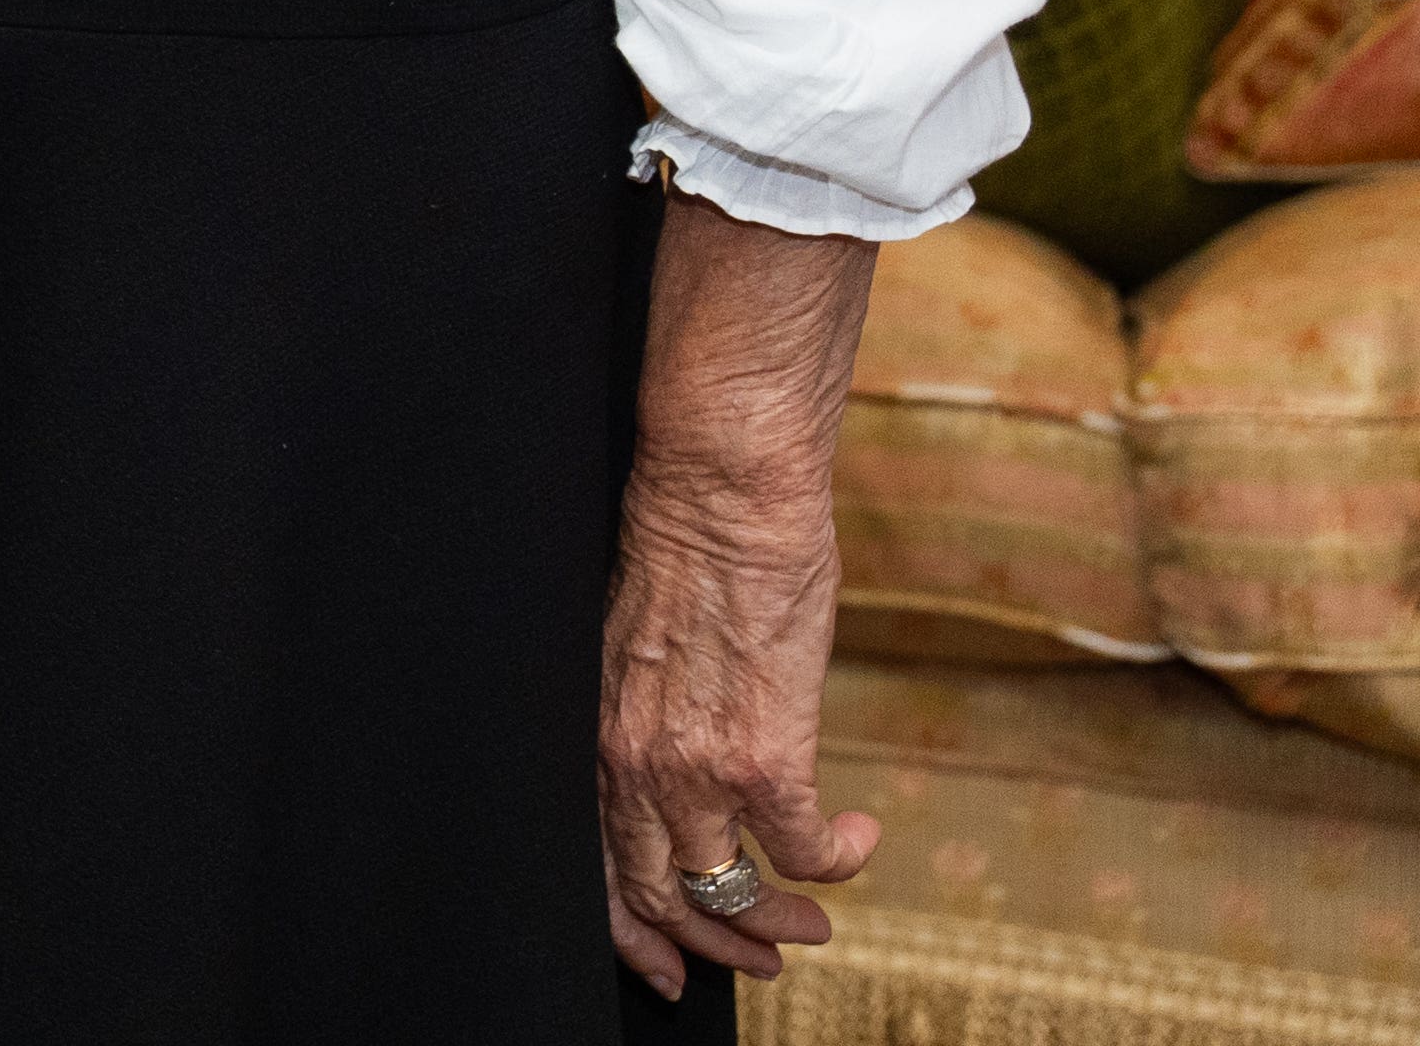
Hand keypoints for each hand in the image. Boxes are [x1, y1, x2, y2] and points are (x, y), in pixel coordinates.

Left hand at [597, 199, 882, 993]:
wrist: (722, 487)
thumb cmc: (688, 548)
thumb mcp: (639, 651)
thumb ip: (650, 715)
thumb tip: (683, 763)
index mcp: (597, 731)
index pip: (597, 864)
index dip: (634, 933)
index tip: (671, 968)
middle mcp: (632, 759)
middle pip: (659, 895)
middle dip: (719, 943)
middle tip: (770, 954)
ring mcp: (695, 763)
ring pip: (728, 889)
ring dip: (782, 919)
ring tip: (818, 917)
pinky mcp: (764, 752)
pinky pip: (800, 850)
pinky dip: (836, 863)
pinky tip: (857, 841)